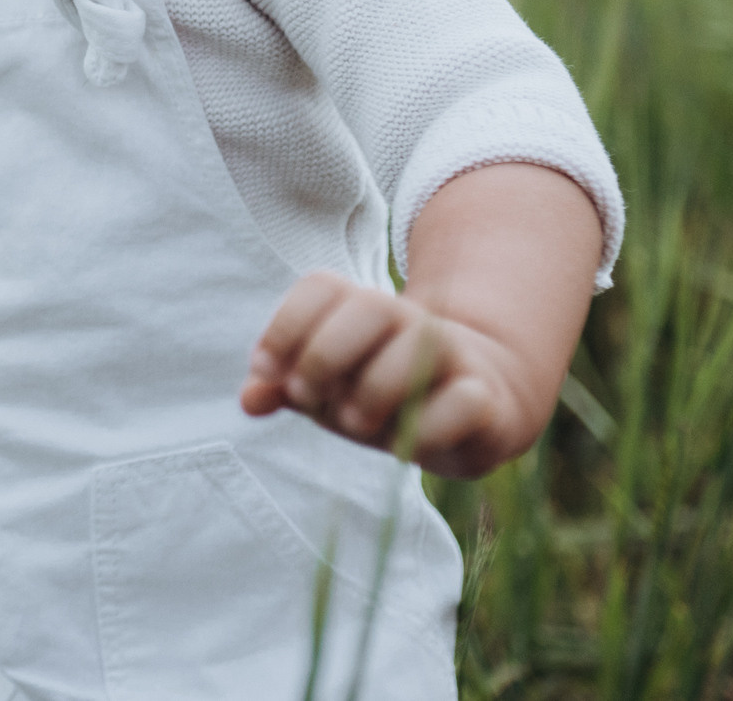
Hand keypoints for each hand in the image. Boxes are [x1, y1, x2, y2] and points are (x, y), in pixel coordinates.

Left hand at [241, 271, 550, 478]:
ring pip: (421, 343)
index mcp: (360, 308)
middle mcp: (408, 320)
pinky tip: (404, 444)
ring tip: (355, 423)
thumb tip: (248, 400)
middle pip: (370, 306)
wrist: (475, 407)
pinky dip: (430, 424)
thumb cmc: (382, 394)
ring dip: (377, 387)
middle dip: (327, 354)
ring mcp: (452, 354)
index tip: (266, 371)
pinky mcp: (484, 398)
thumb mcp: (330, 390)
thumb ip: (288, 388)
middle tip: (308, 398)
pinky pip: (465, 400)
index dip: (286, 325)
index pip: (321, 287)